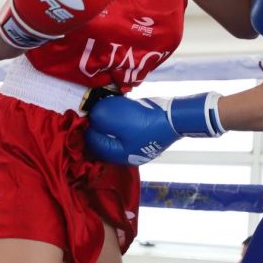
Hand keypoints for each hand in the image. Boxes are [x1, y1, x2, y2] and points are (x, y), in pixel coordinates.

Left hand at [85, 92, 224, 164]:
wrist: (175, 117)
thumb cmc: (144, 120)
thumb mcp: (116, 117)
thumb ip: (99, 118)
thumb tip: (93, 116)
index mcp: (118, 155)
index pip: (93, 144)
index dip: (88, 127)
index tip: (87, 112)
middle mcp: (127, 155)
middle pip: (104, 141)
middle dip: (99, 125)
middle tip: (97, 109)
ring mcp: (138, 146)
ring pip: (116, 135)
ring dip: (111, 121)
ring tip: (109, 107)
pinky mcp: (145, 136)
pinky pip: (127, 129)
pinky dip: (122, 120)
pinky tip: (122, 108)